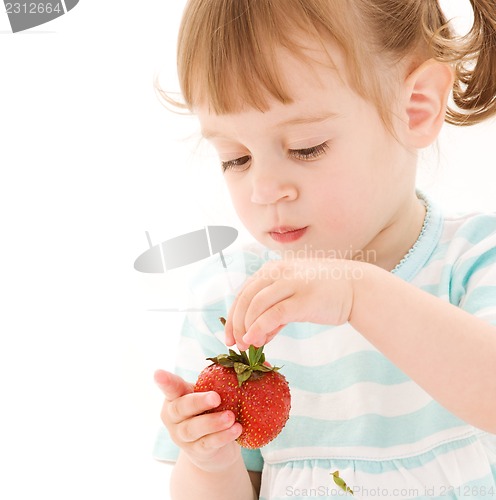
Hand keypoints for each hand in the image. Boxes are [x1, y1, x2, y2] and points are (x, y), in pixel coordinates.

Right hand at [154, 370, 242, 472]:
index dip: (164, 382)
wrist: (214, 449)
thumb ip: (213, 382)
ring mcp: (182, 437)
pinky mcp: (196, 452)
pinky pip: (208, 444)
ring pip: (193, 429)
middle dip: (198, 402)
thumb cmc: (209, 411)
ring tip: (231, 417)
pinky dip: (222, 436)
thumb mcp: (206, 395)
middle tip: (216, 397)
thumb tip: (235, 365)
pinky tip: (236, 429)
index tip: (158, 373)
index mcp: (174, 398)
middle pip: (181, 409)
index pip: (170, 388)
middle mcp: (173, 418)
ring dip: (213, 422)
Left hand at [224, 258, 360, 349]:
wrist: (356, 287)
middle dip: (236, 323)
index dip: (232, 316)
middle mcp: (279, 271)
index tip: (230, 336)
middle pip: (245, 298)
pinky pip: (274, 313)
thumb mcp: (293, 297)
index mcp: (273, 269)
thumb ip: (274, 313)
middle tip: (235, 344)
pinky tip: (256, 341)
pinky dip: (260, 328)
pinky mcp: (303, 298)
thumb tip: (256, 336)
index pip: (243, 292)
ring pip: (256, 305)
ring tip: (247, 345)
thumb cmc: (323, 293)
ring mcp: (291, 283)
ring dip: (247, 327)